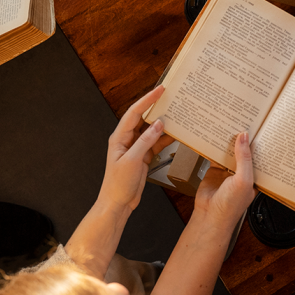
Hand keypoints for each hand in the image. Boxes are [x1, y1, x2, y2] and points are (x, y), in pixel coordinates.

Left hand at [98, 86, 173, 211]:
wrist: (118, 204)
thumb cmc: (118, 184)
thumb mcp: (132, 161)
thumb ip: (145, 141)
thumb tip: (158, 125)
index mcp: (119, 137)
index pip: (134, 113)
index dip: (147, 100)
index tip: (159, 90)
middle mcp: (127, 139)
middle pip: (143, 118)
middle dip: (156, 107)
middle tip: (170, 96)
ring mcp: (136, 148)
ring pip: (151, 130)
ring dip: (163, 123)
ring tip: (177, 113)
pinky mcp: (143, 156)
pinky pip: (156, 143)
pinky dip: (165, 138)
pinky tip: (176, 134)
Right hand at [194, 132, 254, 229]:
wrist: (209, 216)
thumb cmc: (231, 206)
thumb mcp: (243, 180)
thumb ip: (244, 158)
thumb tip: (244, 137)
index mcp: (255, 177)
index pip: (259, 156)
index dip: (259, 142)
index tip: (259, 126)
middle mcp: (242, 173)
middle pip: (244, 152)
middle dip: (243, 139)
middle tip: (243, 120)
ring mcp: (228, 171)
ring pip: (229, 152)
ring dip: (229, 141)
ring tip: (230, 124)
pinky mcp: (214, 170)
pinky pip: (215, 155)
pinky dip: (214, 146)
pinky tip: (214, 136)